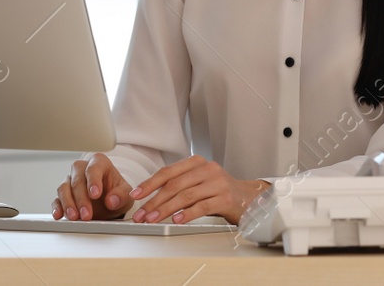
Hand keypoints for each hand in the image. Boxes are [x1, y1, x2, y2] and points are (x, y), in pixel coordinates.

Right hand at [53, 153, 131, 220]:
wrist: (109, 204)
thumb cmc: (117, 194)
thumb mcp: (126, 194)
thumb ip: (122, 195)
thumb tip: (112, 200)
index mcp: (99, 163)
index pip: (93, 168)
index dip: (93, 181)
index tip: (95, 195)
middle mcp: (82, 169)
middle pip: (77, 180)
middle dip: (81, 199)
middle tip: (87, 214)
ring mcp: (71, 181)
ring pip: (63, 188)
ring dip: (68, 203)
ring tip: (74, 217)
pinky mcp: (63, 195)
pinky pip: (56, 199)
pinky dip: (57, 208)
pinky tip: (59, 215)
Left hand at [128, 155, 269, 225]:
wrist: (247, 198)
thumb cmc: (218, 191)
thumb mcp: (198, 182)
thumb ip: (179, 184)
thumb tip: (150, 197)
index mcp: (197, 162)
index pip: (168, 172)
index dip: (149, 184)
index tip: (136, 195)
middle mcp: (207, 169)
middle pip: (174, 185)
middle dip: (154, 201)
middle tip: (141, 214)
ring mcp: (217, 183)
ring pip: (185, 196)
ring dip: (166, 209)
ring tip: (153, 219)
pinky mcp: (225, 198)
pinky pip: (201, 206)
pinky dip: (186, 214)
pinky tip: (176, 220)